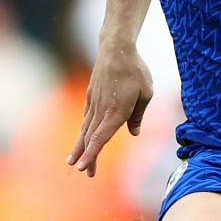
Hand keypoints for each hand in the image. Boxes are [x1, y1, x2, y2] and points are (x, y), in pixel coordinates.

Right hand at [69, 45, 152, 176]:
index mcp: (116, 112)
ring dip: (81, 146)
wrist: (116, 48)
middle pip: (90, 138)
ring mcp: (94, 102)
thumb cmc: (136, 70)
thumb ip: (138, 115)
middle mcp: (101, 110)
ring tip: (74, 160)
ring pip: (85, 128)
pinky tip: (83, 136)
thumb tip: (133, 132)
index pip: (100, 138)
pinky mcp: (91, 95)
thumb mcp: (146, 93)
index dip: (92, 154)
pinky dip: (84, 129)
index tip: (83, 168)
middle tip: (84, 172)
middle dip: (86, 156)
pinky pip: (87, 116)